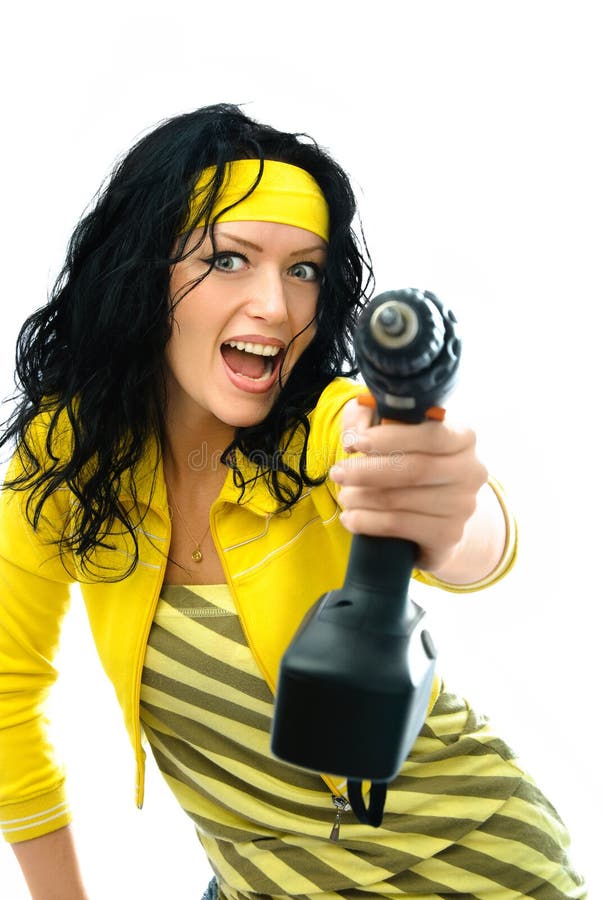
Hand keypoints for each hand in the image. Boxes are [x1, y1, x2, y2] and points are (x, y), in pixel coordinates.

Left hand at [329, 397, 488, 573]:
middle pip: (413, 469)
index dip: (388, 438)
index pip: (429, 435)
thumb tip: (354, 434)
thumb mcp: (391, 432)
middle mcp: (471, 471)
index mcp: (463, 438)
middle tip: (337, 473)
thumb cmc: (410, 465)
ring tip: (344, 496)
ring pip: (401, 500)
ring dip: (362, 498)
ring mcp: (463, 506)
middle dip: (367, 471)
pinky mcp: (449, 535)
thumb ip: (369, 416)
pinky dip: (368, 522)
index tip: (354, 443)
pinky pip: (400, 526)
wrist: (437, 517)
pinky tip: (350, 519)